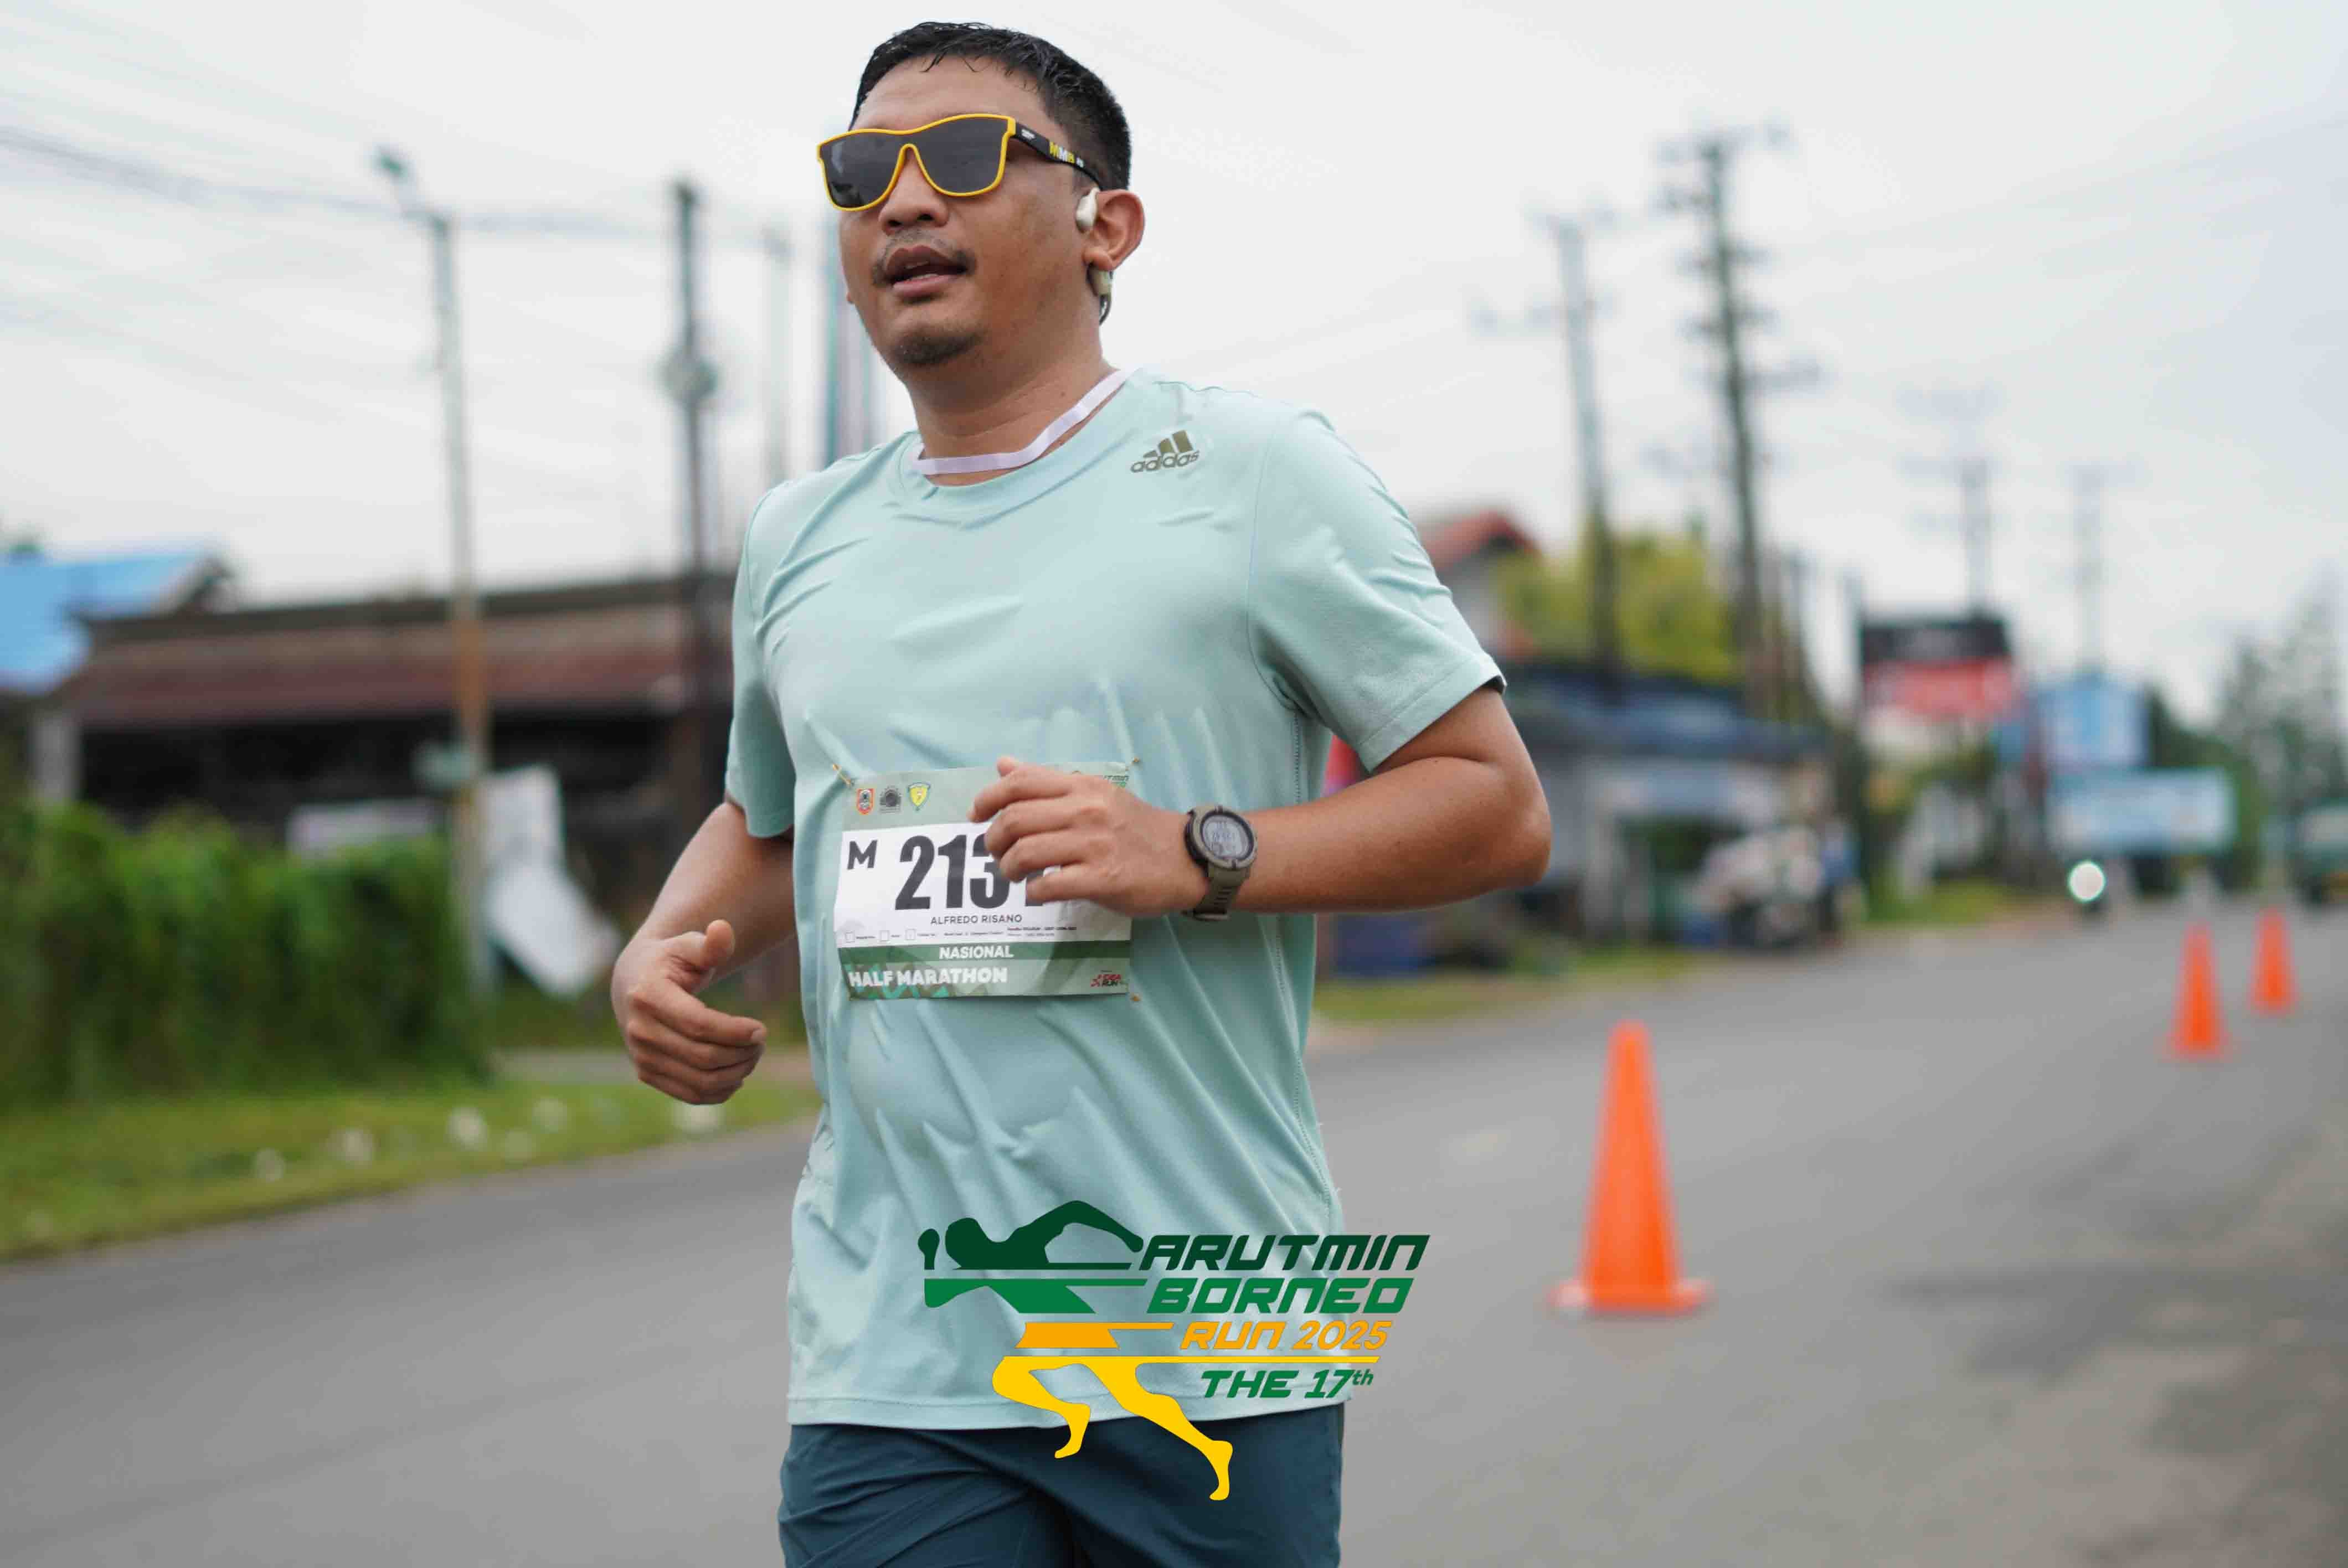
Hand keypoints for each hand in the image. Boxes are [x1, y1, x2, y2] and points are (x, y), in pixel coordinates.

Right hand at [610, 918, 767, 1103]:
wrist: (634, 983)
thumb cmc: (672, 960)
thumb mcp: (689, 945)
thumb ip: (711, 944)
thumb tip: (723, 928)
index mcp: (648, 996)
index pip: (699, 1025)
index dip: (735, 1032)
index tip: (762, 1030)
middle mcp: (639, 1030)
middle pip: (703, 1057)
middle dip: (742, 1053)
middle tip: (761, 1041)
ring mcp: (641, 1056)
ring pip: (700, 1081)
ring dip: (736, 1073)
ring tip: (752, 1054)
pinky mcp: (646, 1074)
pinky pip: (690, 1094)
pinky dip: (720, 1090)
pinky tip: (737, 1072)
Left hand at [970, 757, 1211, 918]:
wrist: (1185, 859)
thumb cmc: (1135, 827)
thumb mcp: (1095, 794)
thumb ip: (1048, 782)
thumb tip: (1003, 764)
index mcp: (1082, 787)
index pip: (1020, 782)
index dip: (987, 798)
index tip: (976, 816)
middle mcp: (1086, 811)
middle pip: (1015, 819)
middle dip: (993, 840)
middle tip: (995, 852)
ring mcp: (1094, 845)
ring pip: (1026, 853)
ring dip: (1008, 868)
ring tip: (1013, 874)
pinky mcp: (1103, 879)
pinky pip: (1049, 886)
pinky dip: (1033, 893)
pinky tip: (1037, 893)